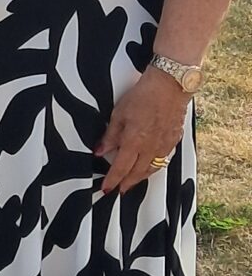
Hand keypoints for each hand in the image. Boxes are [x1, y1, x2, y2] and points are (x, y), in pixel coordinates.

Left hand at [96, 68, 190, 194]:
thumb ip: (110, 136)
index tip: (106, 188)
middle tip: (119, 189)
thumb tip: (100, 151)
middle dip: (126, 183)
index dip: (112, 180)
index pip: (120, 168)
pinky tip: (150, 166)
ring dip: (140, 178)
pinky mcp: (174, 140)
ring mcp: (164, 145)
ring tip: (132, 182)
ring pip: (152, 169)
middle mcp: (151, 148)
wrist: (170, 85)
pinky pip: (163, 160)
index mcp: (134, 142)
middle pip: (137, 173)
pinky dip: (154, 166)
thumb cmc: (144, 96)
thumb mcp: (118, 114)